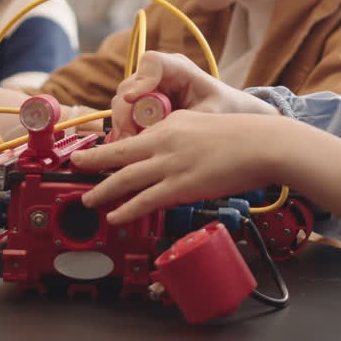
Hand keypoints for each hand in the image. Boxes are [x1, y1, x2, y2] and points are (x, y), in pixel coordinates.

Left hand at [74, 110, 340, 223]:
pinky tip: (116, 216)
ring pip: (125, 178)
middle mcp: (165, 140)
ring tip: (88, 199)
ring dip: (103, 190)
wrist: (264, 143)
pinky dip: (126, 209)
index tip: (100, 152)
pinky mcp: (181, 185)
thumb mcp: (208, 128)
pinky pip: (145, 200)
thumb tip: (178, 158)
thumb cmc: (245, 138)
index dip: (113, 146)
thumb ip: (188, 140)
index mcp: (172, 123)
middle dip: (93, 161)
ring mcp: (171, 163)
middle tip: (76, 166)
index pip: (135, 135)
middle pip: (118, 152)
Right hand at [110, 51, 274, 138]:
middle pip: (129, 85)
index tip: (134, 100)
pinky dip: (127, 130)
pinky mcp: (142, 102)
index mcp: (179, 68)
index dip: (141, 79)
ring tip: (132, 146)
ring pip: (123, 101)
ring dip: (124, 124)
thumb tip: (160, 135)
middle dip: (126, 114)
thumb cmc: (225, 109)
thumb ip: (190, 122)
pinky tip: (133, 146)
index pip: (152, 62)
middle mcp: (159, 74)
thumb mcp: (212, 115)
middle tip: (129, 139)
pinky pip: (125, 114)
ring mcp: (148, 87)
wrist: (229, 113)